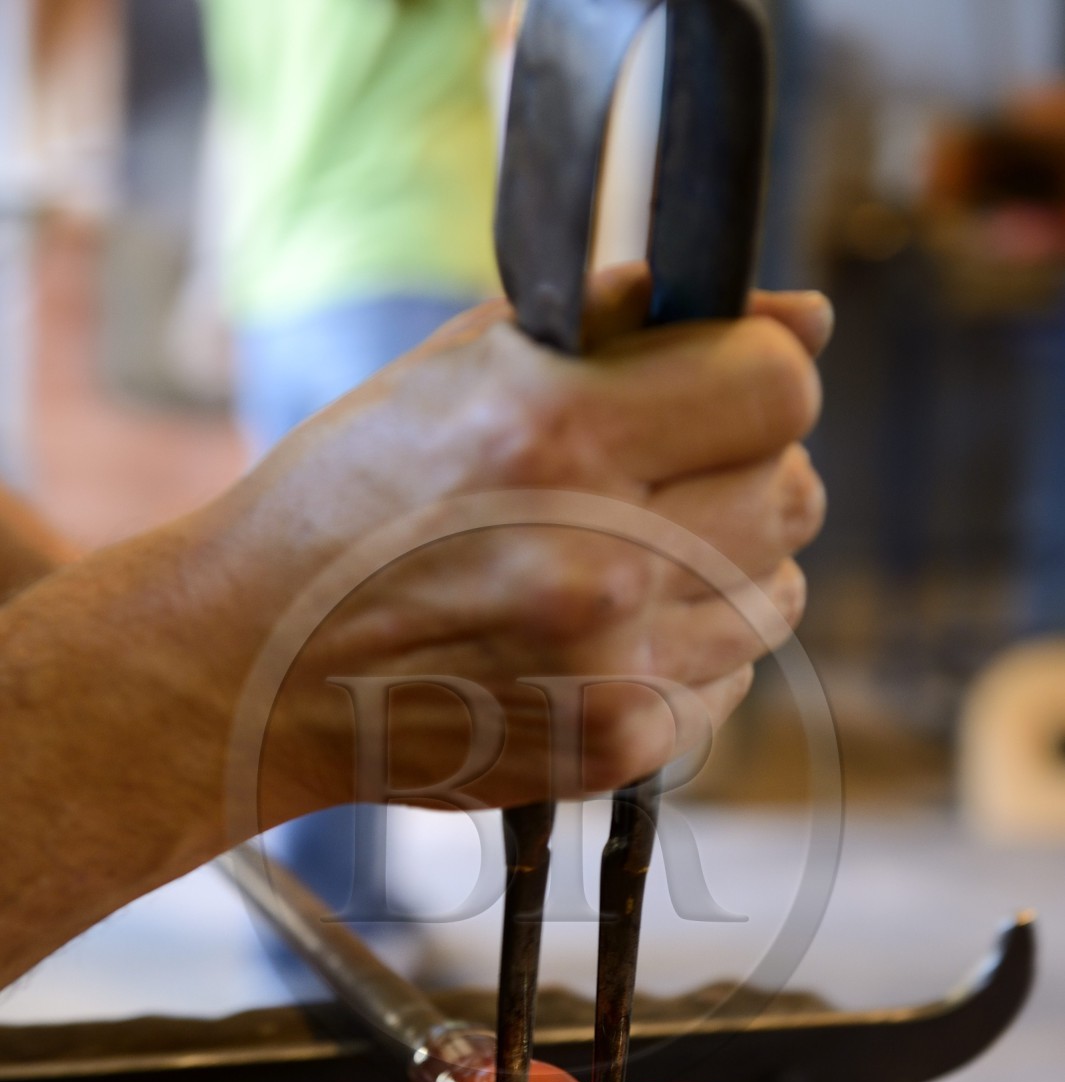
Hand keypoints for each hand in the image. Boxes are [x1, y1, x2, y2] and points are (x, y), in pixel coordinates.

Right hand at [211, 264, 829, 827]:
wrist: (261, 663)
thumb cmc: (351, 500)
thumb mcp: (461, 368)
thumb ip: (635, 325)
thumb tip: (806, 318)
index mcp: (556, 433)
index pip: (777, 387)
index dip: (756, 372)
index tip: (714, 383)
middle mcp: (599, 560)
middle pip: (792, 494)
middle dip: (743, 468)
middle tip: (659, 475)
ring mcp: (610, 670)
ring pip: (778, 594)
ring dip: (725, 565)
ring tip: (628, 558)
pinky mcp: (613, 748)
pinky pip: (732, 680)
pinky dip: (689, 651)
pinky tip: (606, 635)